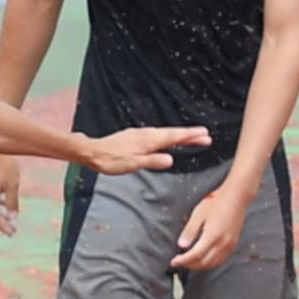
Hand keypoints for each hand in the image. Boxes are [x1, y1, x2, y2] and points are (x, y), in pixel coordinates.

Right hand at [0, 155, 23, 236]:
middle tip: (12, 231)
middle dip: (2, 222)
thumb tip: (13, 218)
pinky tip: (6, 203)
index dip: (3, 227)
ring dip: (0, 213)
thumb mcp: (13, 185)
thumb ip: (12, 203)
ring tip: (10, 219)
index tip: (12, 234)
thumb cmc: (6, 165)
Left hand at [78, 124, 210, 176]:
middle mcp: (146, 134)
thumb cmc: (111, 160)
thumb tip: (170, 160)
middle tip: (206, 136)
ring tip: (192, 137)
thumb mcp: (133, 164)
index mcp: (148, 141)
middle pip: (172, 134)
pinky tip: (167, 139)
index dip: (190, 137)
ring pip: (165, 133)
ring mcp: (140, 134)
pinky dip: (167, 136)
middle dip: (189, 135)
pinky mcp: (134, 136)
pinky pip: (157, 134)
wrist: (92, 152)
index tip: (205, 135)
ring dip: (179, 135)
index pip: (174, 137)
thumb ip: (152, 162)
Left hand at [171, 178, 253, 272]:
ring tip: (188, 262)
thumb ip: (190, 231)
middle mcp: (223, 243)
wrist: (236, 197)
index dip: (183, 260)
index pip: (195, 255)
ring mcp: (230, 245)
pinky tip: (202, 259)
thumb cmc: (216, 203)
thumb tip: (181, 245)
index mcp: (213, 235)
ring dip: (199, 266)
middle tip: (179, 262)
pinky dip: (210, 263)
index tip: (173, 262)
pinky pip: (220, 260)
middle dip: (190, 265)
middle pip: (204, 263)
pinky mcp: (233, 245)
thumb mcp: (198, 214)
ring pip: (213, 264)